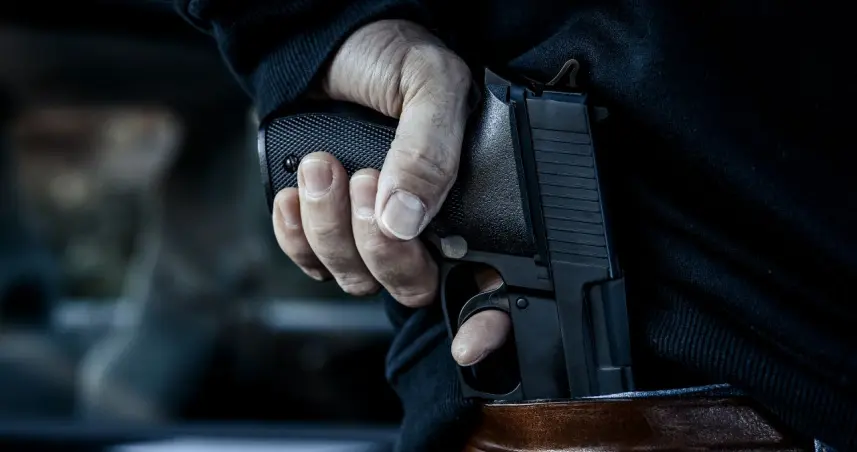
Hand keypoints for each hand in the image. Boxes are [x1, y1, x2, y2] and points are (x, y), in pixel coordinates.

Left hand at [271, 19, 508, 365]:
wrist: (331, 44)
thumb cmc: (392, 58)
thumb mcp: (430, 86)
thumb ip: (430, 149)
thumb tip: (405, 217)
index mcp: (468, 203)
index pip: (488, 280)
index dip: (487, 322)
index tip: (467, 341)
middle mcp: (422, 228)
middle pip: (409, 286)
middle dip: (379, 248)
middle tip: (365, 180)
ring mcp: (370, 233)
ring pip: (354, 278)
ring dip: (330, 229)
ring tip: (321, 166)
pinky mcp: (324, 226)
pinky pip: (308, 262)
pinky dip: (295, 236)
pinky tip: (294, 195)